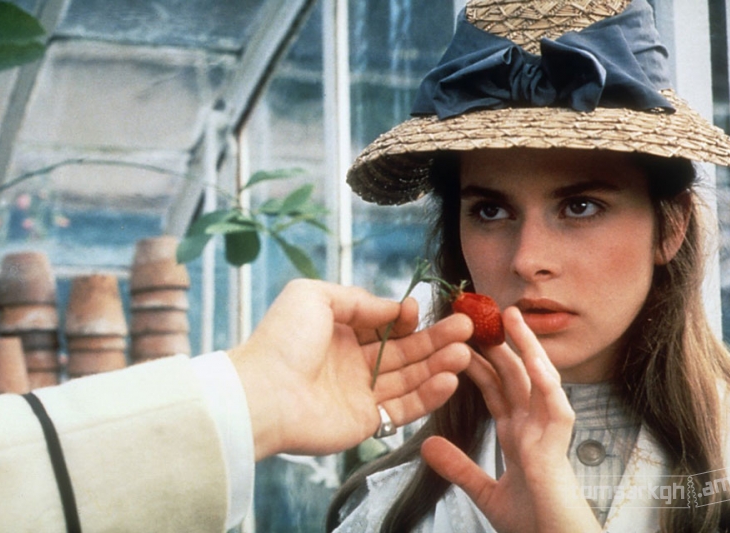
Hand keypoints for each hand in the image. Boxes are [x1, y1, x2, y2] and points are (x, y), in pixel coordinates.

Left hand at [229, 279, 471, 460]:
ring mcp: (360, 393)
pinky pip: (404, 409)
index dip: (405, 318)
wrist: (263, 394)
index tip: (420, 310)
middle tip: (466, 328)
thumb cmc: (283, 340)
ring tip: (464, 352)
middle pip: (404, 350)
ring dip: (439, 365)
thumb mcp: (313, 296)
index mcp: (338, 333)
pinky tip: (450, 380)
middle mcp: (352, 363)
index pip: (384, 325)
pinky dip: (429, 396)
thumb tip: (393, 307)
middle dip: (435, 339)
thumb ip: (357, 299)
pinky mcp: (366, 422)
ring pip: (409, 378)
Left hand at [420, 307, 600, 532]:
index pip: (495, 388)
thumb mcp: (483, 491)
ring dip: (527, 349)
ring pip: (538, 380)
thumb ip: (458, 466)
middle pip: (515, 375)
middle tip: (480, 313)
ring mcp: (547, 433)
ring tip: (512, 318)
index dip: (479, 363)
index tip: (460, 339)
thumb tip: (426, 445)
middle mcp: (532, 427)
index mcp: (516, 434)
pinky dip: (546, 384)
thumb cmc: (531, 524)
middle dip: (500, 344)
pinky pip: (555, 408)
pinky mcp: (558, 447)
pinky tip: (536, 362)